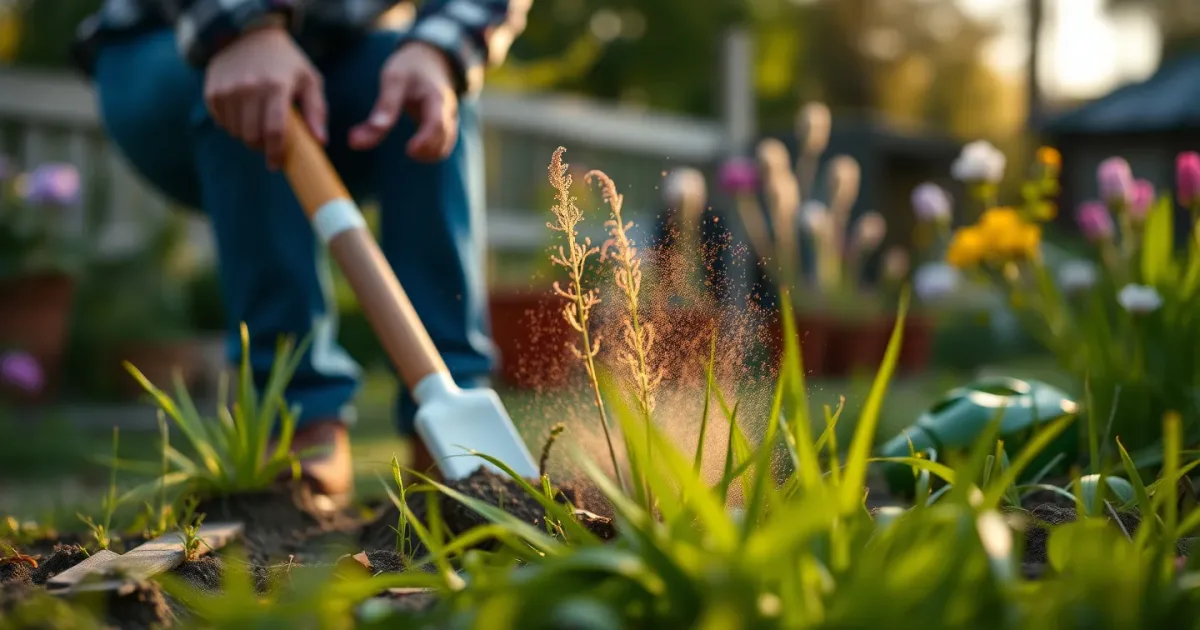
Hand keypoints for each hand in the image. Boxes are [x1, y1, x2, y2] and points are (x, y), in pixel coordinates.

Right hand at [204, 25, 325, 169]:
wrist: (249, 34)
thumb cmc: (286, 61)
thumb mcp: (309, 79)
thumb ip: (316, 110)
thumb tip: (321, 141)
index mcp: (276, 86)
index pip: (275, 130)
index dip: (275, 153)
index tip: (276, 165)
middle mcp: (249, 87)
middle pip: (252, 136)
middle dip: (261, 146)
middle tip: (269, 142)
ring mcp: (228, 89)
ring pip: (235, 132)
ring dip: (246, 136)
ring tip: (257, 124)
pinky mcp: (212, 90)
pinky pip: (221, 122)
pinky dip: (232, 125)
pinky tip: (243, 114)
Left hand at [349, 42, 458, 161]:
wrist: (430, 57)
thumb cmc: (409, 67)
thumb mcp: (393, 80)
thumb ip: (383, 108)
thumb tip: (358, 140)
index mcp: (436, 97)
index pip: (437, 124)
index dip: (425, 141)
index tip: (409, 150)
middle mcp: (448, 110)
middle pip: (444, 139)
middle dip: (426, 151)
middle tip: (407, 151)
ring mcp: (449, 118)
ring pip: (446, 145)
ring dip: (429, 154)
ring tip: (410, 149)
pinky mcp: (446, 124)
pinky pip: (444, 144)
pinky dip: (431, 152)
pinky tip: (416, 148)